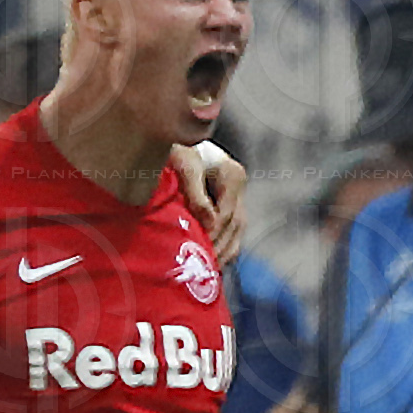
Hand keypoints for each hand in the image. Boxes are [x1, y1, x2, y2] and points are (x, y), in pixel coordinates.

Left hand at [171, 143, 246, 261]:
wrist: (173, 141)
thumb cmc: (177, 151)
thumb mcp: (185, 167)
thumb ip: (196, 195)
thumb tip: (210, 223)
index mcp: (233, 175)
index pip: (226, 214)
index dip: (213, 233)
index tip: (198, 249)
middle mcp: (238, 188)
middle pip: (233, 226)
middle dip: (218, 247)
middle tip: (200, 267)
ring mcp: (236, 199)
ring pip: (236, 233)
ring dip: (222, 253)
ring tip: (206, 271)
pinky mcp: (229, 209)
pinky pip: (232, 237)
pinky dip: (222, 251)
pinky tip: (210, 264)